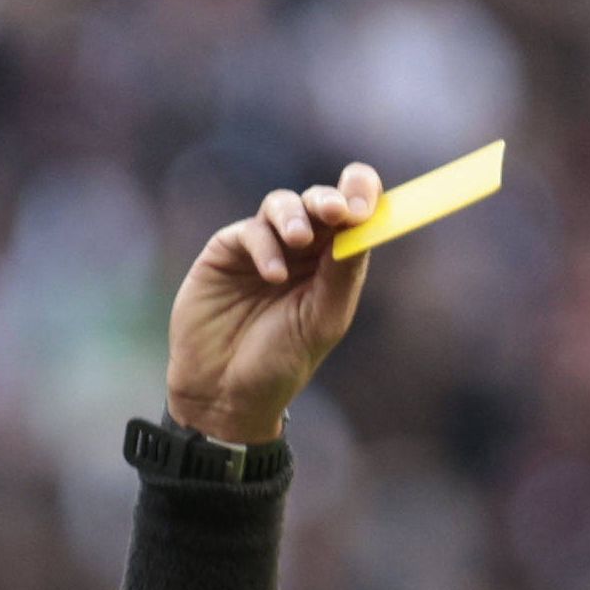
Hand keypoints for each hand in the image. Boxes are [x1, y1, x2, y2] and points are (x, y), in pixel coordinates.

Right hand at [166, 164, 382, 447]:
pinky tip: (273, 276)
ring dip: (296, 215)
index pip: (354, 213)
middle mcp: (300, 249)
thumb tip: (361, 225)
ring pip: (283, 203)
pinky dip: (265, 246)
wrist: (224, 392)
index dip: (361, 197)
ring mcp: (262, 247)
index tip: (365, 208)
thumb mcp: (322, 321)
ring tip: (299, 240)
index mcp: (331, 262)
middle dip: (329, 199)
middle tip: (337, 212)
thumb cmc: (279, 363)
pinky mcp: (226, 252)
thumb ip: (342, 274)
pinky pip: (250, 230)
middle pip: (319, 199)